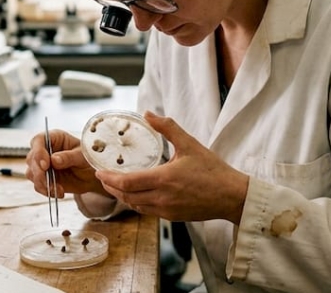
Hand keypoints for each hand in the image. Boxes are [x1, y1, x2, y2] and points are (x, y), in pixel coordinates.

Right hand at [25, 129, 107, 198]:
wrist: (92, 175)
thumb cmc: (89, 158)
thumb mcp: (82, 156)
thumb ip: (69, 157)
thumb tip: (54, 159)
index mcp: (54, 138)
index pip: (38, 140)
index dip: (38, 152)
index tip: (45, 165)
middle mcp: (45, 150)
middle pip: (31, 158)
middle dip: (39, 172)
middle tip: (49, 181)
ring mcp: (42, 165)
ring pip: (31, 173)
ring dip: (42, 183)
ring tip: (57, 189)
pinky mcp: (43, 178)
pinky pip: (38, 185)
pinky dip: (47, 191)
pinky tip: (59, 192)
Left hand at [97, 112, 249, 223]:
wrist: (232, 196)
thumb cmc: (213, 170)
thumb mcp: (190, 144)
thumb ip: (168, 127)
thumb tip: (148, 114)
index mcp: (163, 179)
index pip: (127, 182)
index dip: (109, 179)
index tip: (98, 171)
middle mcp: (161, 198)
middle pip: (126, 196)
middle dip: (111, 187)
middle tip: (102, 177)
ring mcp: (166, 210)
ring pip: (135, 205)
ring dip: (122, 196)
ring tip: (115, 185)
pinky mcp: (172, 217)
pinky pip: (147, 211)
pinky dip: (136, 202)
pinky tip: (135, 194)